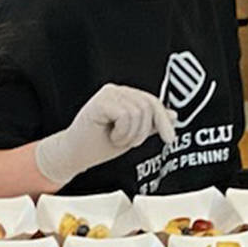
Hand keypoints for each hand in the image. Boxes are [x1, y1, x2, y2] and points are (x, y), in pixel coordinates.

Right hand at [33, 84, 176, 186]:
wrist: (74, 155)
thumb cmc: (97, 145)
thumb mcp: (132, 135)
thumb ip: (151, 123)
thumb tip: (173, 115)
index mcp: (125, 96)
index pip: (153, 102)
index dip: (163, 120)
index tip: (169, 138)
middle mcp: (117, 91)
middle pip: (149, 105)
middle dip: (143, 131)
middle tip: (128, 141)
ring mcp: (108, 94)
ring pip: (139, 112)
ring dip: (130, 134)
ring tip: (117, 138)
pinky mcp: (101, 101)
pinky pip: (126, 116)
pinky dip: (122, 132)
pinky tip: (110, 135)